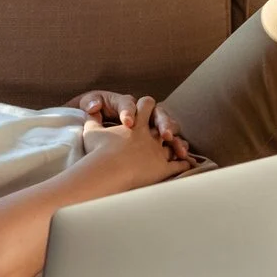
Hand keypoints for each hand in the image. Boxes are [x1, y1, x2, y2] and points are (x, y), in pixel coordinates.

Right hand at [78, 95, 194, 191]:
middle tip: (167, 131)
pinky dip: (183, 164)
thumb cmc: (98, 152)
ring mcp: (158, 152)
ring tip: (181, 149)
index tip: (148, 108)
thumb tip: (90, 110)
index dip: (147, 105)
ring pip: (173, 145)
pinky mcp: (162, 168)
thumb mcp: (91, 131)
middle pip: (164, 122)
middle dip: (166, 125)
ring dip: (177, 146)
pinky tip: (187, 164)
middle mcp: (151, 135)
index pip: (147, 104)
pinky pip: (177, 165)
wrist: (107, 172)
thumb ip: (92, 118)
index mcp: (137, 123)